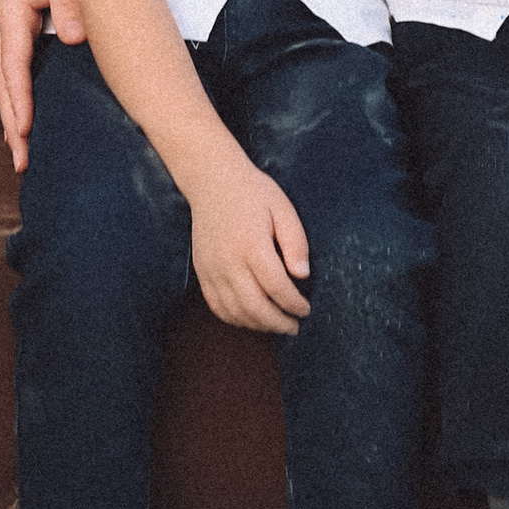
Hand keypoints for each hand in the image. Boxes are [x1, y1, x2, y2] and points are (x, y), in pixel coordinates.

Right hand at [0, 0, 83, 172]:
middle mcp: (2, 25)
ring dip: (11, 118)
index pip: (13, 66)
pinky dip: (16, 99)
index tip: (25, 132)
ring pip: (3, 83)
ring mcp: (6, 29)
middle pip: (3, 85)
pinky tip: (25, 118)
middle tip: (22, 163)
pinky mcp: (15, 29)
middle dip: (11, 125)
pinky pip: (12, 72)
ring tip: (21, 154)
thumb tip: (76, 39)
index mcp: (11, 12)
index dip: (20, 100)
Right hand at [191, 160, 311, 333]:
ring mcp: (212, 269)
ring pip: (235, 312)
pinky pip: (217, 306)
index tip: (306, 309)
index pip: (277, 287)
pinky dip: (235, 319)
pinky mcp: (202, 272)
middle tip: (295, 326)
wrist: (212, 181)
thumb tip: (302, 276)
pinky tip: (251, 318)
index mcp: (252, 245)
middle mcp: (229, 262)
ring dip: (258, 325)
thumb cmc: (253, 193)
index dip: (294, 304)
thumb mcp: (282, 208)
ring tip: (276, 324)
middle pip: (255, 307)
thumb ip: (295, 242)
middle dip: (278, 323)